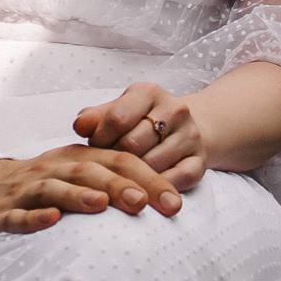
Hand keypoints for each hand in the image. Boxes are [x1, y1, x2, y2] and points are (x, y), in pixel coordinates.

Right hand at [0, 141, 182, 235]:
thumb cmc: (43, 187)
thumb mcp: (77, 176)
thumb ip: (114, 181)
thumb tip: (163, 201)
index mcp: (76, 159)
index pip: (117, 162)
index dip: (147, 178)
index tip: (174, 203)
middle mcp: (53, 169)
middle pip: (90, 172)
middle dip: (120, 186)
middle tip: (147, 203)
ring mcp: (26, 191)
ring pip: (54, 188)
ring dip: (78, 195)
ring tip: (102, 204)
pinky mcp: (3, 213)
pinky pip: (18, 215)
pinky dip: (35, 218)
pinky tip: (52, 222)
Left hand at [72, 82, 208, 193]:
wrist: (183, 130)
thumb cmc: (140, 122)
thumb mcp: (116, 111)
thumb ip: (94, 117)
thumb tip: (80, 125)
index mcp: (149, 92)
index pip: (117, 118)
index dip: (99, 139)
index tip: (94, 147)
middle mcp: (174, 110)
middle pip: (132, 145)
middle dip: (113, 159)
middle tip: (108, 165)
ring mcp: (190, 135)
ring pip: (152, 165)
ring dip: (132, 176)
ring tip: (124, 175)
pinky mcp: (200, 161)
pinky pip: (176, 180)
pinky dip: (156, 188)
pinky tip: (145, 187)